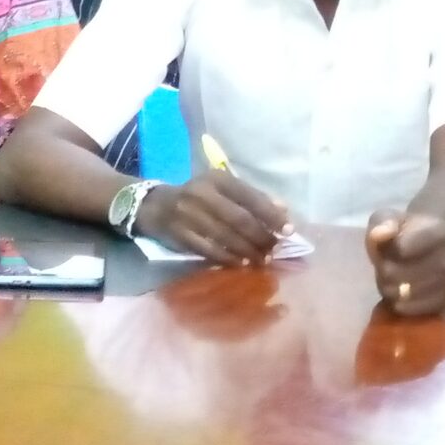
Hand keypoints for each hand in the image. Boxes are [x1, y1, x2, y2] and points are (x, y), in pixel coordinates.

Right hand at [138, 171, 287, 264]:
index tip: (289, 231)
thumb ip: (251, 198)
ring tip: (261, 260)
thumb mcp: (222, 189)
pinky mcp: (180, 234)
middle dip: (261, 237)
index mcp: (218, 180)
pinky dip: (227, 258)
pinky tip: (240, 264)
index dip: (272, 215)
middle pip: (239, 219)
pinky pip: (208, 249)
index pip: (251, 197)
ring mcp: (189, 214)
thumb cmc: (197, 197)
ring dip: (247, 251)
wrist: (155, 207)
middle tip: (274, 250)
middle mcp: (202, 194)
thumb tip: (283, 211)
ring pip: (225, 236)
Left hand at [365, 209, 444, 316]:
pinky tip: (401, 294)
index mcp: (439, 231)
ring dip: (391, 289)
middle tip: (386, 265)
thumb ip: (382, 223)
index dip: (388, 251)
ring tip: (393, 278)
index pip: (402, 248)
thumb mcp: (390, 218)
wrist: (434, 245)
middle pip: (397, 274)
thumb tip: (380, 234)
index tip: (391, 247)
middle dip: (384, 271)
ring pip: (405, 294)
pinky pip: (417, 309)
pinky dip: (403, 304)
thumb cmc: (406, 232)